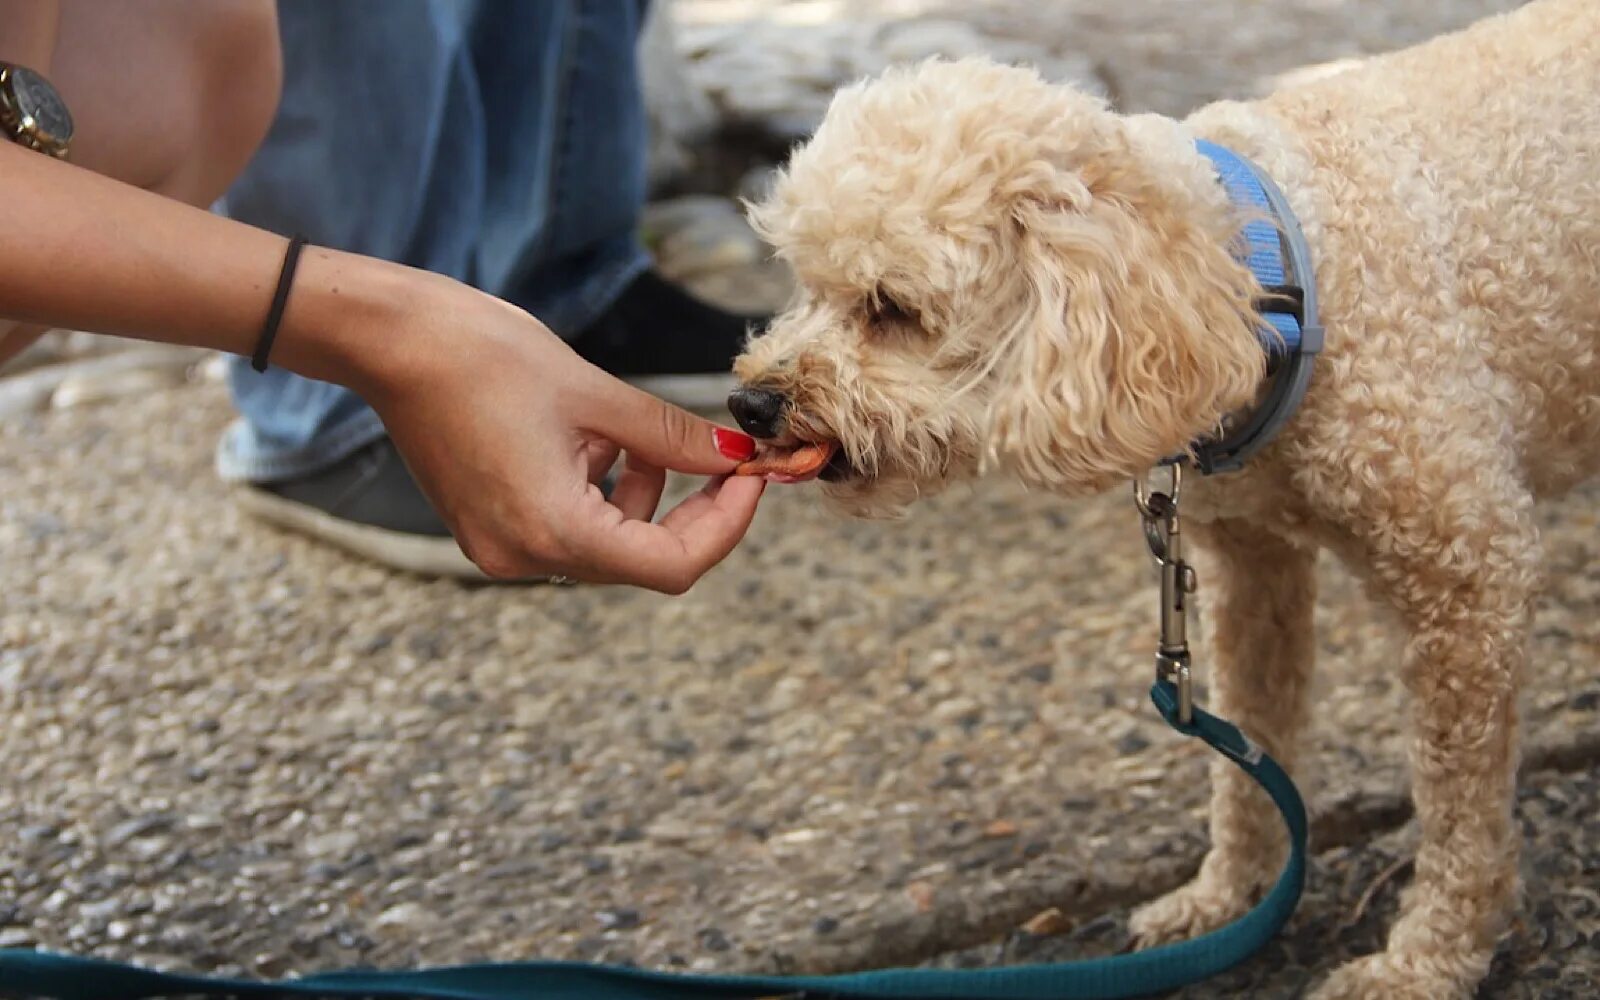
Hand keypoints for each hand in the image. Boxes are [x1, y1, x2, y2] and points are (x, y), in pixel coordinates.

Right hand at [352, 274, 764, 591]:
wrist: (392, 341)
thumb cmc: (485, 355)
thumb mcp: (598, 397)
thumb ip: (675, 437)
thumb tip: (739, 457)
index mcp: (554, 530)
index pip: (673, 565)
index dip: (726, 525)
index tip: (753, 478)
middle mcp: (524, 556)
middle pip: (642, 559)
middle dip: (692, 510)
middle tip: (727, 459)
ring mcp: (500, 548)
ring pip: (608, 544)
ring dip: (645, 497)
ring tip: (636, 435)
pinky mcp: (487, 529)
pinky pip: (568, 529)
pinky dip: (601, 493)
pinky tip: (594, 442)